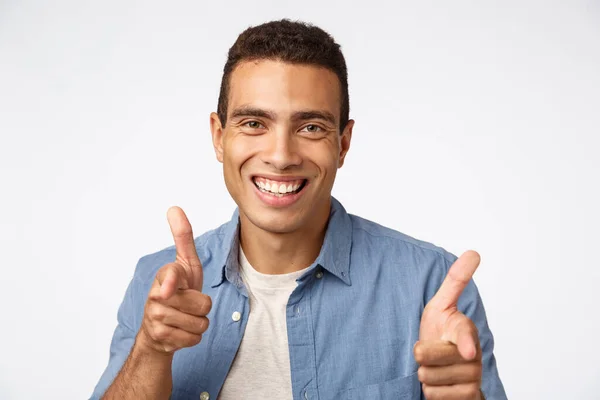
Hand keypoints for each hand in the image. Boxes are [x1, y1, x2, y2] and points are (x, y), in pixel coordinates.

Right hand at [138, 207, 211, 353]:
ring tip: (184, 317)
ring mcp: (156, 318)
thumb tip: (174, 208)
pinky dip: (192, 337)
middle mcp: (156, 296)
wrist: (158, 329)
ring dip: (198, 322)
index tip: (166, 291)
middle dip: (203, 307)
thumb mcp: (185, 264)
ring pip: (201, 323)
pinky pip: (195, 338)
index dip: (172, 284)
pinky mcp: (161, 337)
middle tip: (188, 304)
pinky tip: (179, 331)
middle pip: (204, 304)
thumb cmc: (177, 292)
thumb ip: (182, 237)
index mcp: (165, 275)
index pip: (172, 276)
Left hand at [414, 251, 483, 399]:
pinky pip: (434, 397)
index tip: (466, 350)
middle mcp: (474, 355)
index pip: (464, 335)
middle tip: (429, 352)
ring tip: (435, 368)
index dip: (464, 342)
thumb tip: (474, 252)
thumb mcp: (441, 306)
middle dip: (420, 356)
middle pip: (428, 357)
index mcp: (466, 330)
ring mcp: (472, 378)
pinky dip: (431, 392)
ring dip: (425, 375)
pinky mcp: (468, 398)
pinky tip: (441, 385)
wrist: (445, 368)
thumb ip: (455, 282)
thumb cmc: (441, 333)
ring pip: (429, 379)